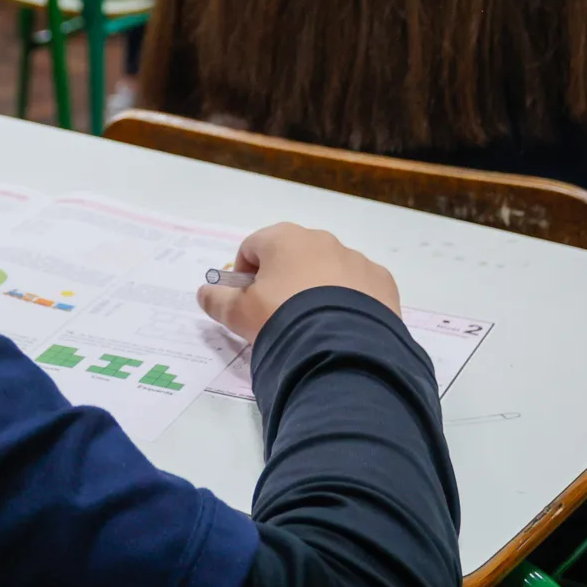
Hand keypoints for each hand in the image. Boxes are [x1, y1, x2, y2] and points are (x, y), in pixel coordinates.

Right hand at [198, 222, 399, 342]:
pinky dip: (349, 301)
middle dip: (283, 279)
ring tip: (313, 325)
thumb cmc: (282, 319)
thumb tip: (204, 292)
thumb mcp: (239, 314)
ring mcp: (356, 259)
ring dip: (317, 288)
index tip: (246, 300)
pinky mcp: (381, 282)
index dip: (244, 274)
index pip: (253, 247)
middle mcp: (322, 240)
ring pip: (328, 270)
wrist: (341, 347)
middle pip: (292, 255)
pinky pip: (359, 287)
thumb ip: (217, 300)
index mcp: (284, 239)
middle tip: (278, 315)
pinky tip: (342, 327)